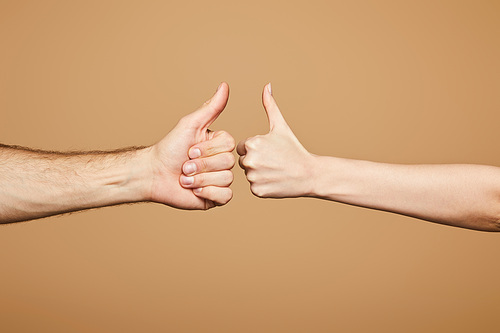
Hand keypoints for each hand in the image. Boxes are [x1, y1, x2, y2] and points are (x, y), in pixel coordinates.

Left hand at [147, 82, 235, 209]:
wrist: (154, 174)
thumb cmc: (170, 148)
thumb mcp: (191, 124)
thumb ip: (211, 107)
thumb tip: (225, 85)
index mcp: (219, 145)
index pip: (229, 145)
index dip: (208, 149)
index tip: (190, 149)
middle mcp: (222, 162)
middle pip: (228, 162)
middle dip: (201, 165)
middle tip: (184, 165)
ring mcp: (220, 180)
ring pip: (226, 179)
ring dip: (200, 179)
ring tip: (185, 178)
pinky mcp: (216, 198)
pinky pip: (225, 196)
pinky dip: (207, 192)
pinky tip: (194, 190)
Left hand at [237, 83, 315, 197]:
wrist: (310, 174)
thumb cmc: (294, 149)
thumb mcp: (281, 126)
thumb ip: (270, 106)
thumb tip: (267, 86)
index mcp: (252, 143)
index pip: (243, 146)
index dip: (257, 148)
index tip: (271, 151)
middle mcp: (250, 160)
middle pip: (244, 160)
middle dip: (257, 161)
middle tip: (274, 161)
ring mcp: (253, 177)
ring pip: (249, 174)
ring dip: (259, 173)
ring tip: (276, 171)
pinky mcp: (257, 191)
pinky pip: (254, 187)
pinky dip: (263, 185)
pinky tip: (275, 181)